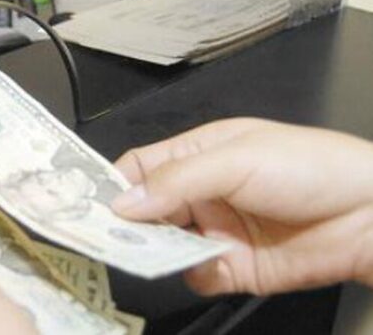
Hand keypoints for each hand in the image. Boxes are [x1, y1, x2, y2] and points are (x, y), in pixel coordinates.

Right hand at [111, 118, 372, 295]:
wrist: (371, 216)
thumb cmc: (309, 167)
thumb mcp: (237, 160)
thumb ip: (177, 180)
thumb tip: (122, 202)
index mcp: (195, 155)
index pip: (138, 168)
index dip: (111, 184)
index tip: (85, 203)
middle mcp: (198, 193)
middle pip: (144, 211)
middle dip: (126, 224)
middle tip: (102, 236)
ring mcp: (214, 231)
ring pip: (164, 245)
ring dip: (156, 250)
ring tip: (153, 252)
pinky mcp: (232, 266)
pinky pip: (195, 274)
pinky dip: (193, 273)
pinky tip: (211, 263)